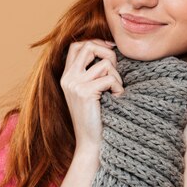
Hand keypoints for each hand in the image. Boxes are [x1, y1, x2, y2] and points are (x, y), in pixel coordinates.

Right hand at [60, 39, 123, 153]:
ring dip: (117, 76)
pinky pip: (110, 79)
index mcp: (67, 76)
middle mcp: (68, 78)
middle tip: (115, 70)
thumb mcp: (89, 91)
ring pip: (105, 63)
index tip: (110, 50)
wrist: (90, 143)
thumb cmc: (95, 117)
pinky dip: (119, 88)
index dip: (95, 43)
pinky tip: (116, 98)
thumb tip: (109, 49)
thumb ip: (92, 72)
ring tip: (115, 91)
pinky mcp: (85, 92)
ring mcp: (74, 84)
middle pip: (89, 46)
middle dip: (108, 53)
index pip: (77, 46)